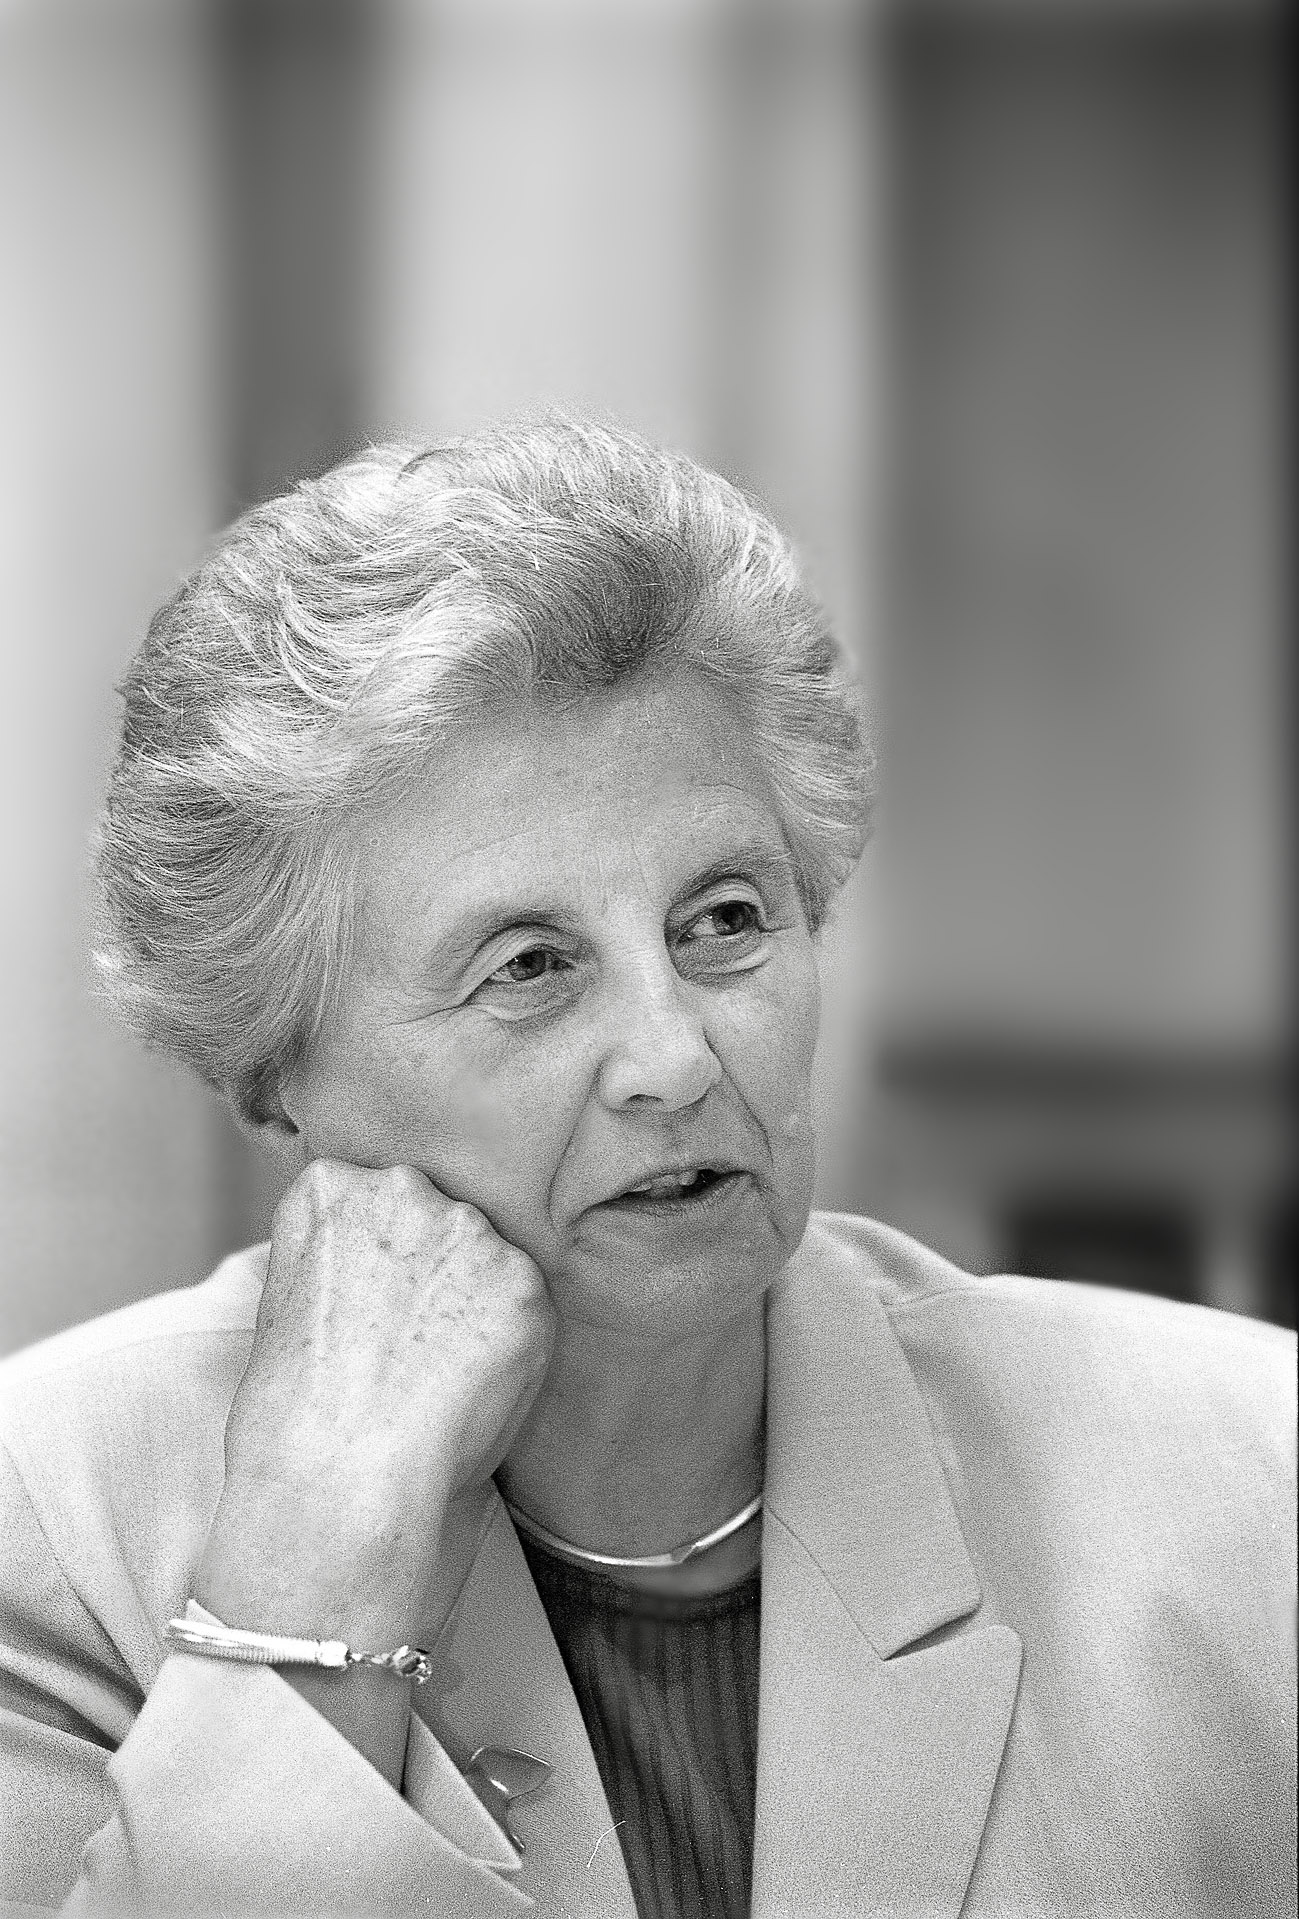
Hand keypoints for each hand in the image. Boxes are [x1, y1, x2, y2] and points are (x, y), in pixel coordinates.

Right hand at [196, 1160, 554, 1646]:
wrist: (339, 1485)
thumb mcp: (283, 1306)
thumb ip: (337, 1257)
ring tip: (436, 1373)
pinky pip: (526, 1307)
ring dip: (475, 1304)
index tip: (365, 1308)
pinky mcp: (525, 1282)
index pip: (371, 1195)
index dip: (375, 1260)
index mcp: (331, 1187)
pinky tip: (471, 1385)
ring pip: (487, 1259)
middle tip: (406, 1347)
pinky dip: (512, 1345)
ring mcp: (470, 1231)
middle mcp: (404, 1188)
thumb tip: (376, 1264)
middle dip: (430, 1270)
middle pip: (435, 1217)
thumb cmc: (292, 1421)